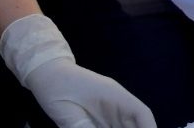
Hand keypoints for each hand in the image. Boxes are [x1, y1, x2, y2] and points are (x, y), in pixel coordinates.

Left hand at [0, 15, 155, 127]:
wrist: (44, 72)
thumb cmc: (55, 87)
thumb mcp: (64, 110)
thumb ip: (80, 125)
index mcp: (113, 96)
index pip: (141, 112)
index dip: (150, 127)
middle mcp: (116, 104)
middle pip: (136, 123)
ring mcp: (108, 110)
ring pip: (126, 126)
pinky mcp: (98, 116)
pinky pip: (113, 127)